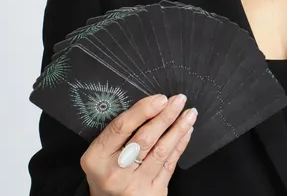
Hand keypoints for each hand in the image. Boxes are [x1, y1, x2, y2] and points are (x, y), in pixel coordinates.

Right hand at [81, 94, 197, 195]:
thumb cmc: (107, 173)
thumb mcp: (101, 154)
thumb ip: (119, 134)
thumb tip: (150, 108)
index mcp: (97, 158)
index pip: (121, 128)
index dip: (143, 110)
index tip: (160, 99)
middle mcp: (115, 172)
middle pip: (144, 138)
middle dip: (165, 116)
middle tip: (178, 101)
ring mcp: (135, 184)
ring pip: (161, 151)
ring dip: (178, 129)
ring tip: (188, 114)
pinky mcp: (153, 192)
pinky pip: (170, 164)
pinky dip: (180, 145)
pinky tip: (186, 132)